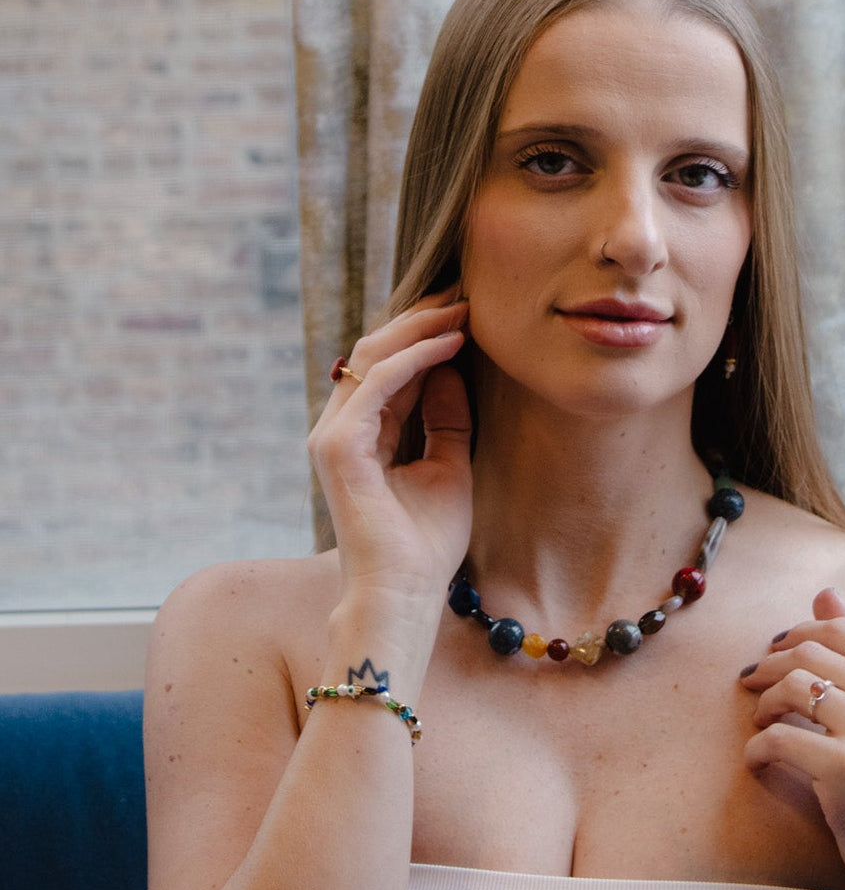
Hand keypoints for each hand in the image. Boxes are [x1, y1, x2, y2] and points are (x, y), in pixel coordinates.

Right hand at [307, 288, 472, 603]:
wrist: (404, 594)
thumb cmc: (425, 544)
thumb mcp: (448, 466)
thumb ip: (446, 419)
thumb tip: (452, 367)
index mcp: (361, 436)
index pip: (388, 369)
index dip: (425, 335)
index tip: (467, 312)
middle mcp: (339, 429)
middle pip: (375, 352)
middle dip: (421, 319)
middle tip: (464, 295)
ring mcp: (332, 436)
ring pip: (372, 357)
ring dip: (420, 327)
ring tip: (463, 309)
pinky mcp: (338, 446)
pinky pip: (379, 383)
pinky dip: (417, 356)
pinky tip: (451, 341)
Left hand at [739, 587, 844, 889]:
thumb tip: (826, 594)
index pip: (840, 630)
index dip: (795, 636)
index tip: (772, 654)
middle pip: (808, 653)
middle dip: (769, 666)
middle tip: (749, 683)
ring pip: (790, 687)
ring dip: (762, 704)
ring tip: (760, 722)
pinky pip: (776, 737)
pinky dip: (757, 749)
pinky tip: (757, 761)